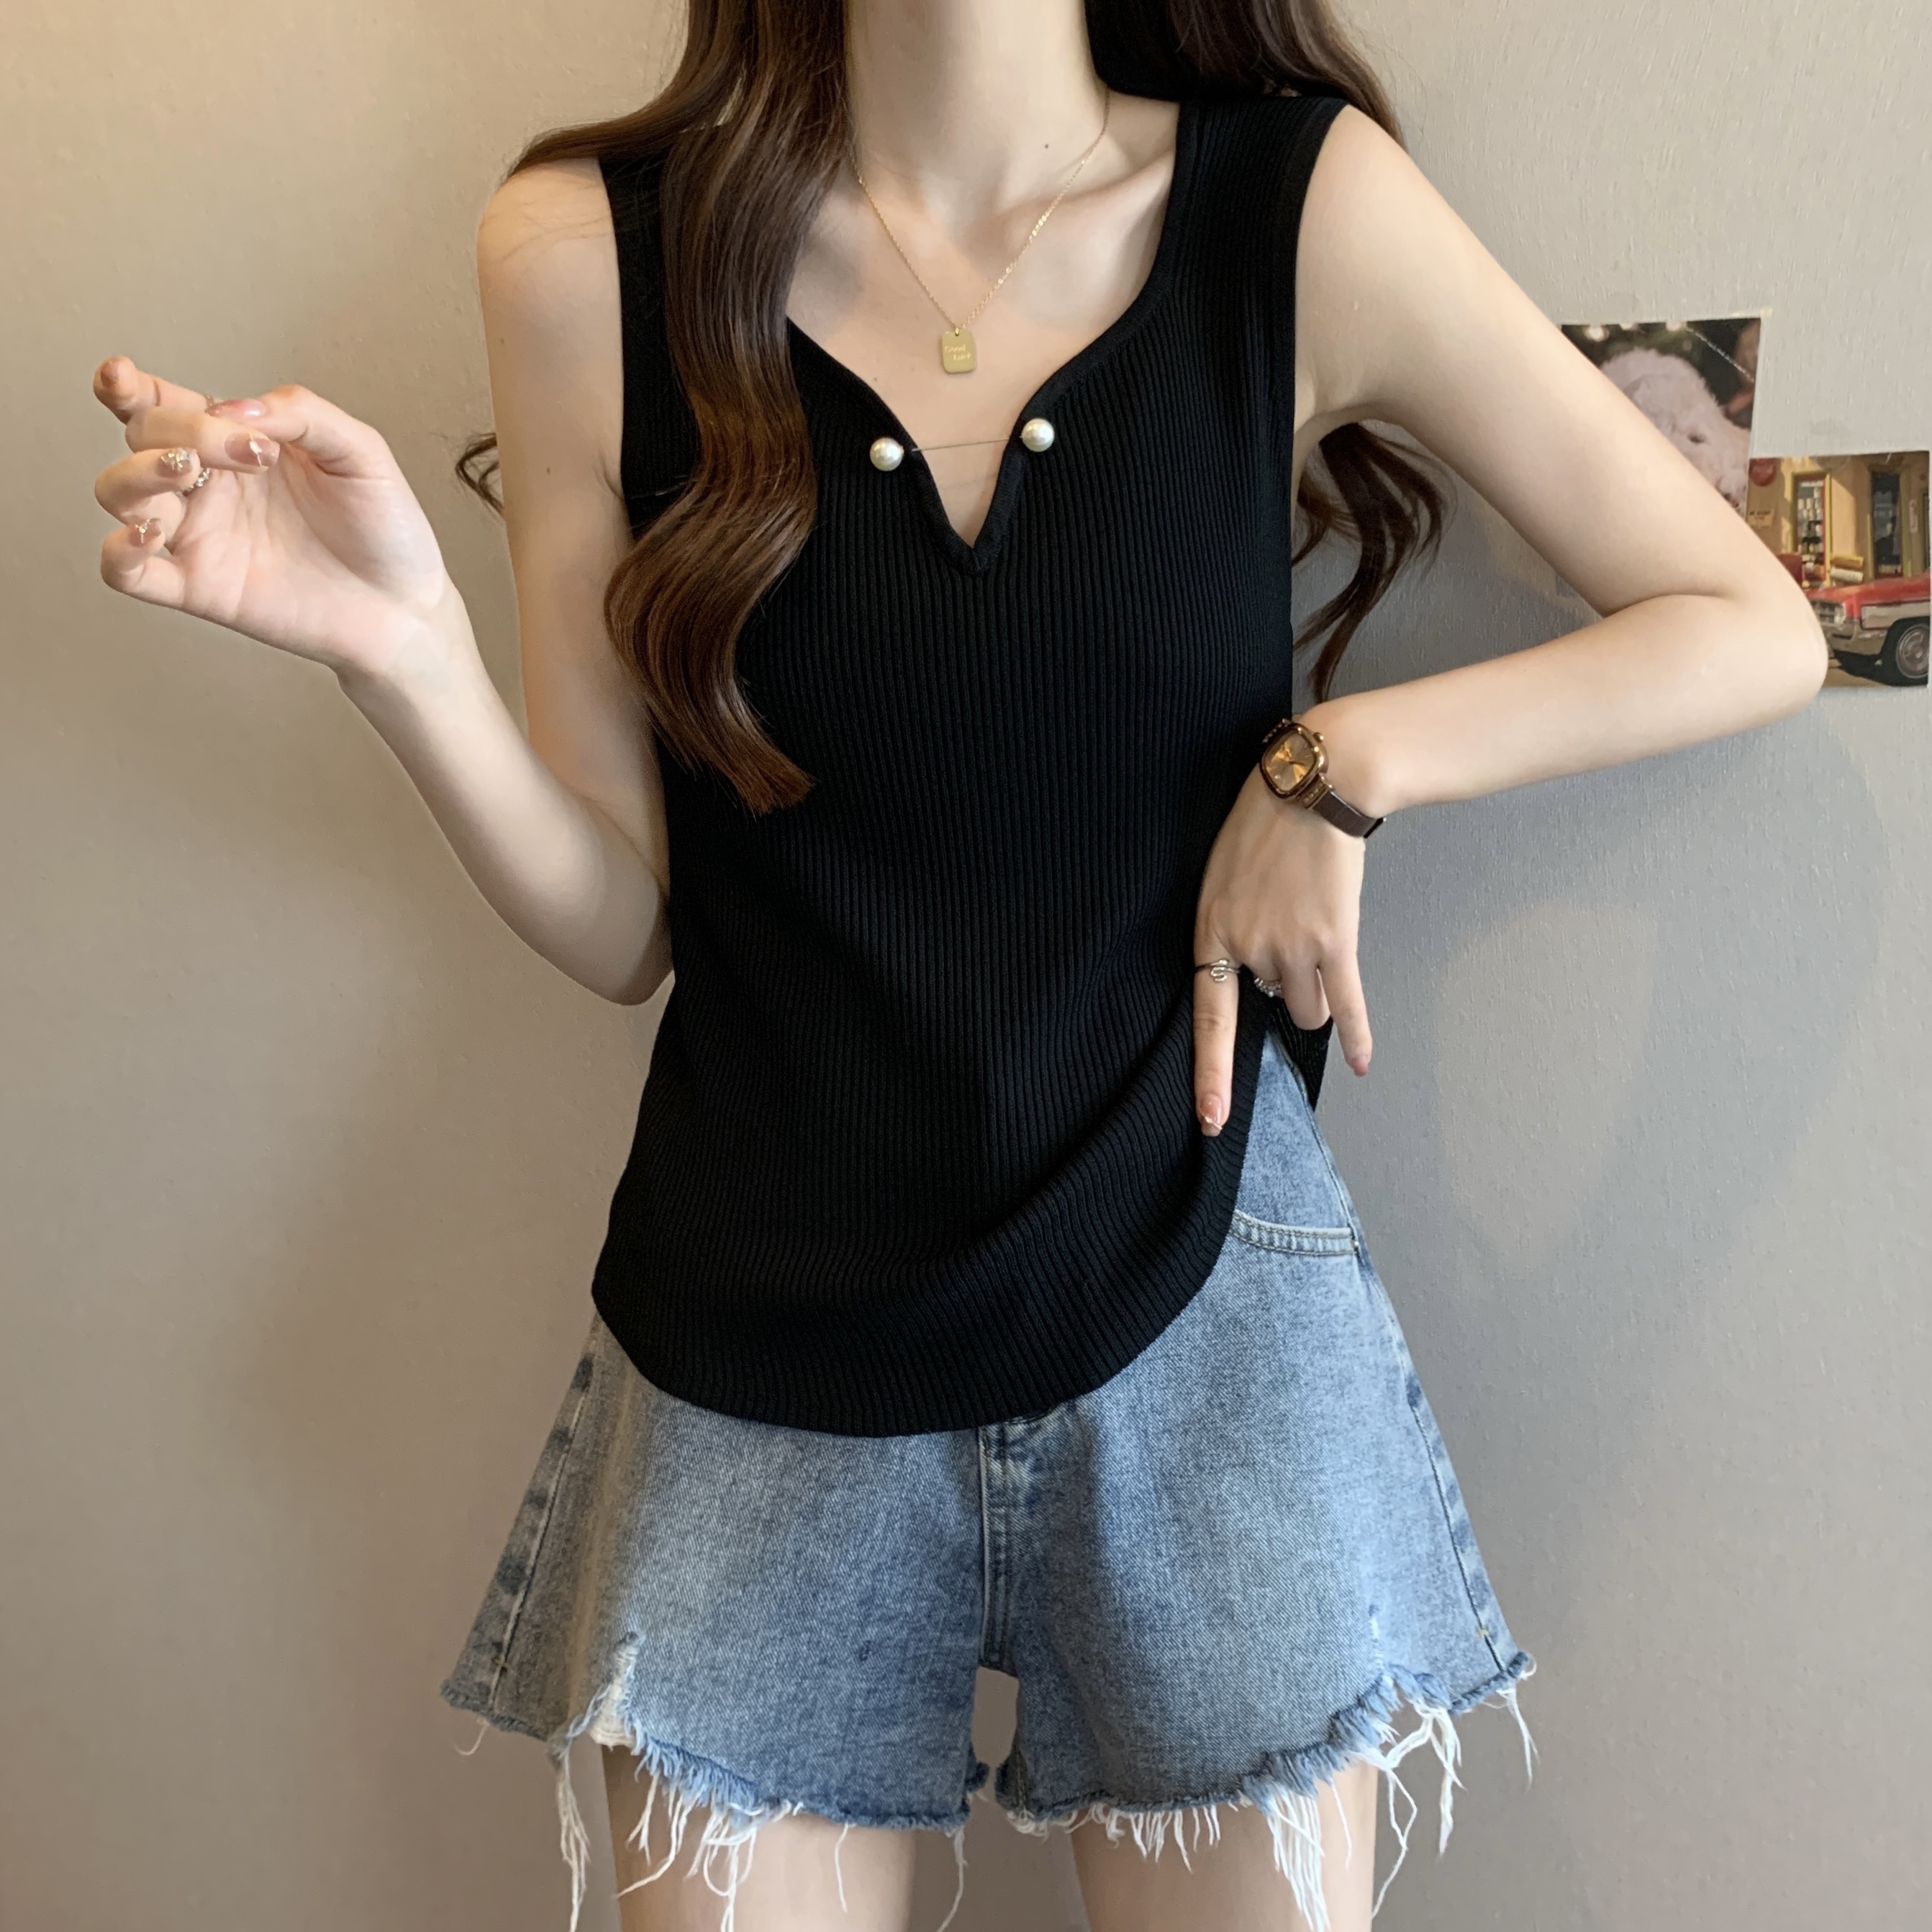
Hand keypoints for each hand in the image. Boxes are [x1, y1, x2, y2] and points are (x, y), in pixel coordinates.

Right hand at [91, 357, 452, 678]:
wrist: (406, 605)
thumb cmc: (384, 529)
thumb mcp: (359, 452)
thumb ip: (300, 414)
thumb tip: (234, 407)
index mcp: (236, 444)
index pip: (163, 404)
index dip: (128, 386)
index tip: (122, 375)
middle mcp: (208, 487)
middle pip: (141, 437)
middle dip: (180, 430)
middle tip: (251, 452)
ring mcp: (199, 537)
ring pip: (117, 493)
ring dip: (137, 472)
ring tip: (186, 471)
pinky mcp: (200, 589)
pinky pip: (127, 572)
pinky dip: (118, 551)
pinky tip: (146, 534)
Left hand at [1192, 767, 1371, 1133]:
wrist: (1312, 787)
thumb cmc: (1262, 827)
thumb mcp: (1220, 880)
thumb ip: (1232, 934)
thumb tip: (1258, 977)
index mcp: (1212, 934)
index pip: (1211, 1020)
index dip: (1211, 1074)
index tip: (1211, 1118)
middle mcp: (1251, 949)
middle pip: (1278, 1008)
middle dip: (1290, 988)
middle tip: (1296, 935)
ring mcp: (1295, 948)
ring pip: (1312, 1010)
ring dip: (1320, 992)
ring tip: (1320, 935)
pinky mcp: (1336, 940)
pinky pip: (1348, 1003)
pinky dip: (1359, 1036)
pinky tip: (1363, 1064)